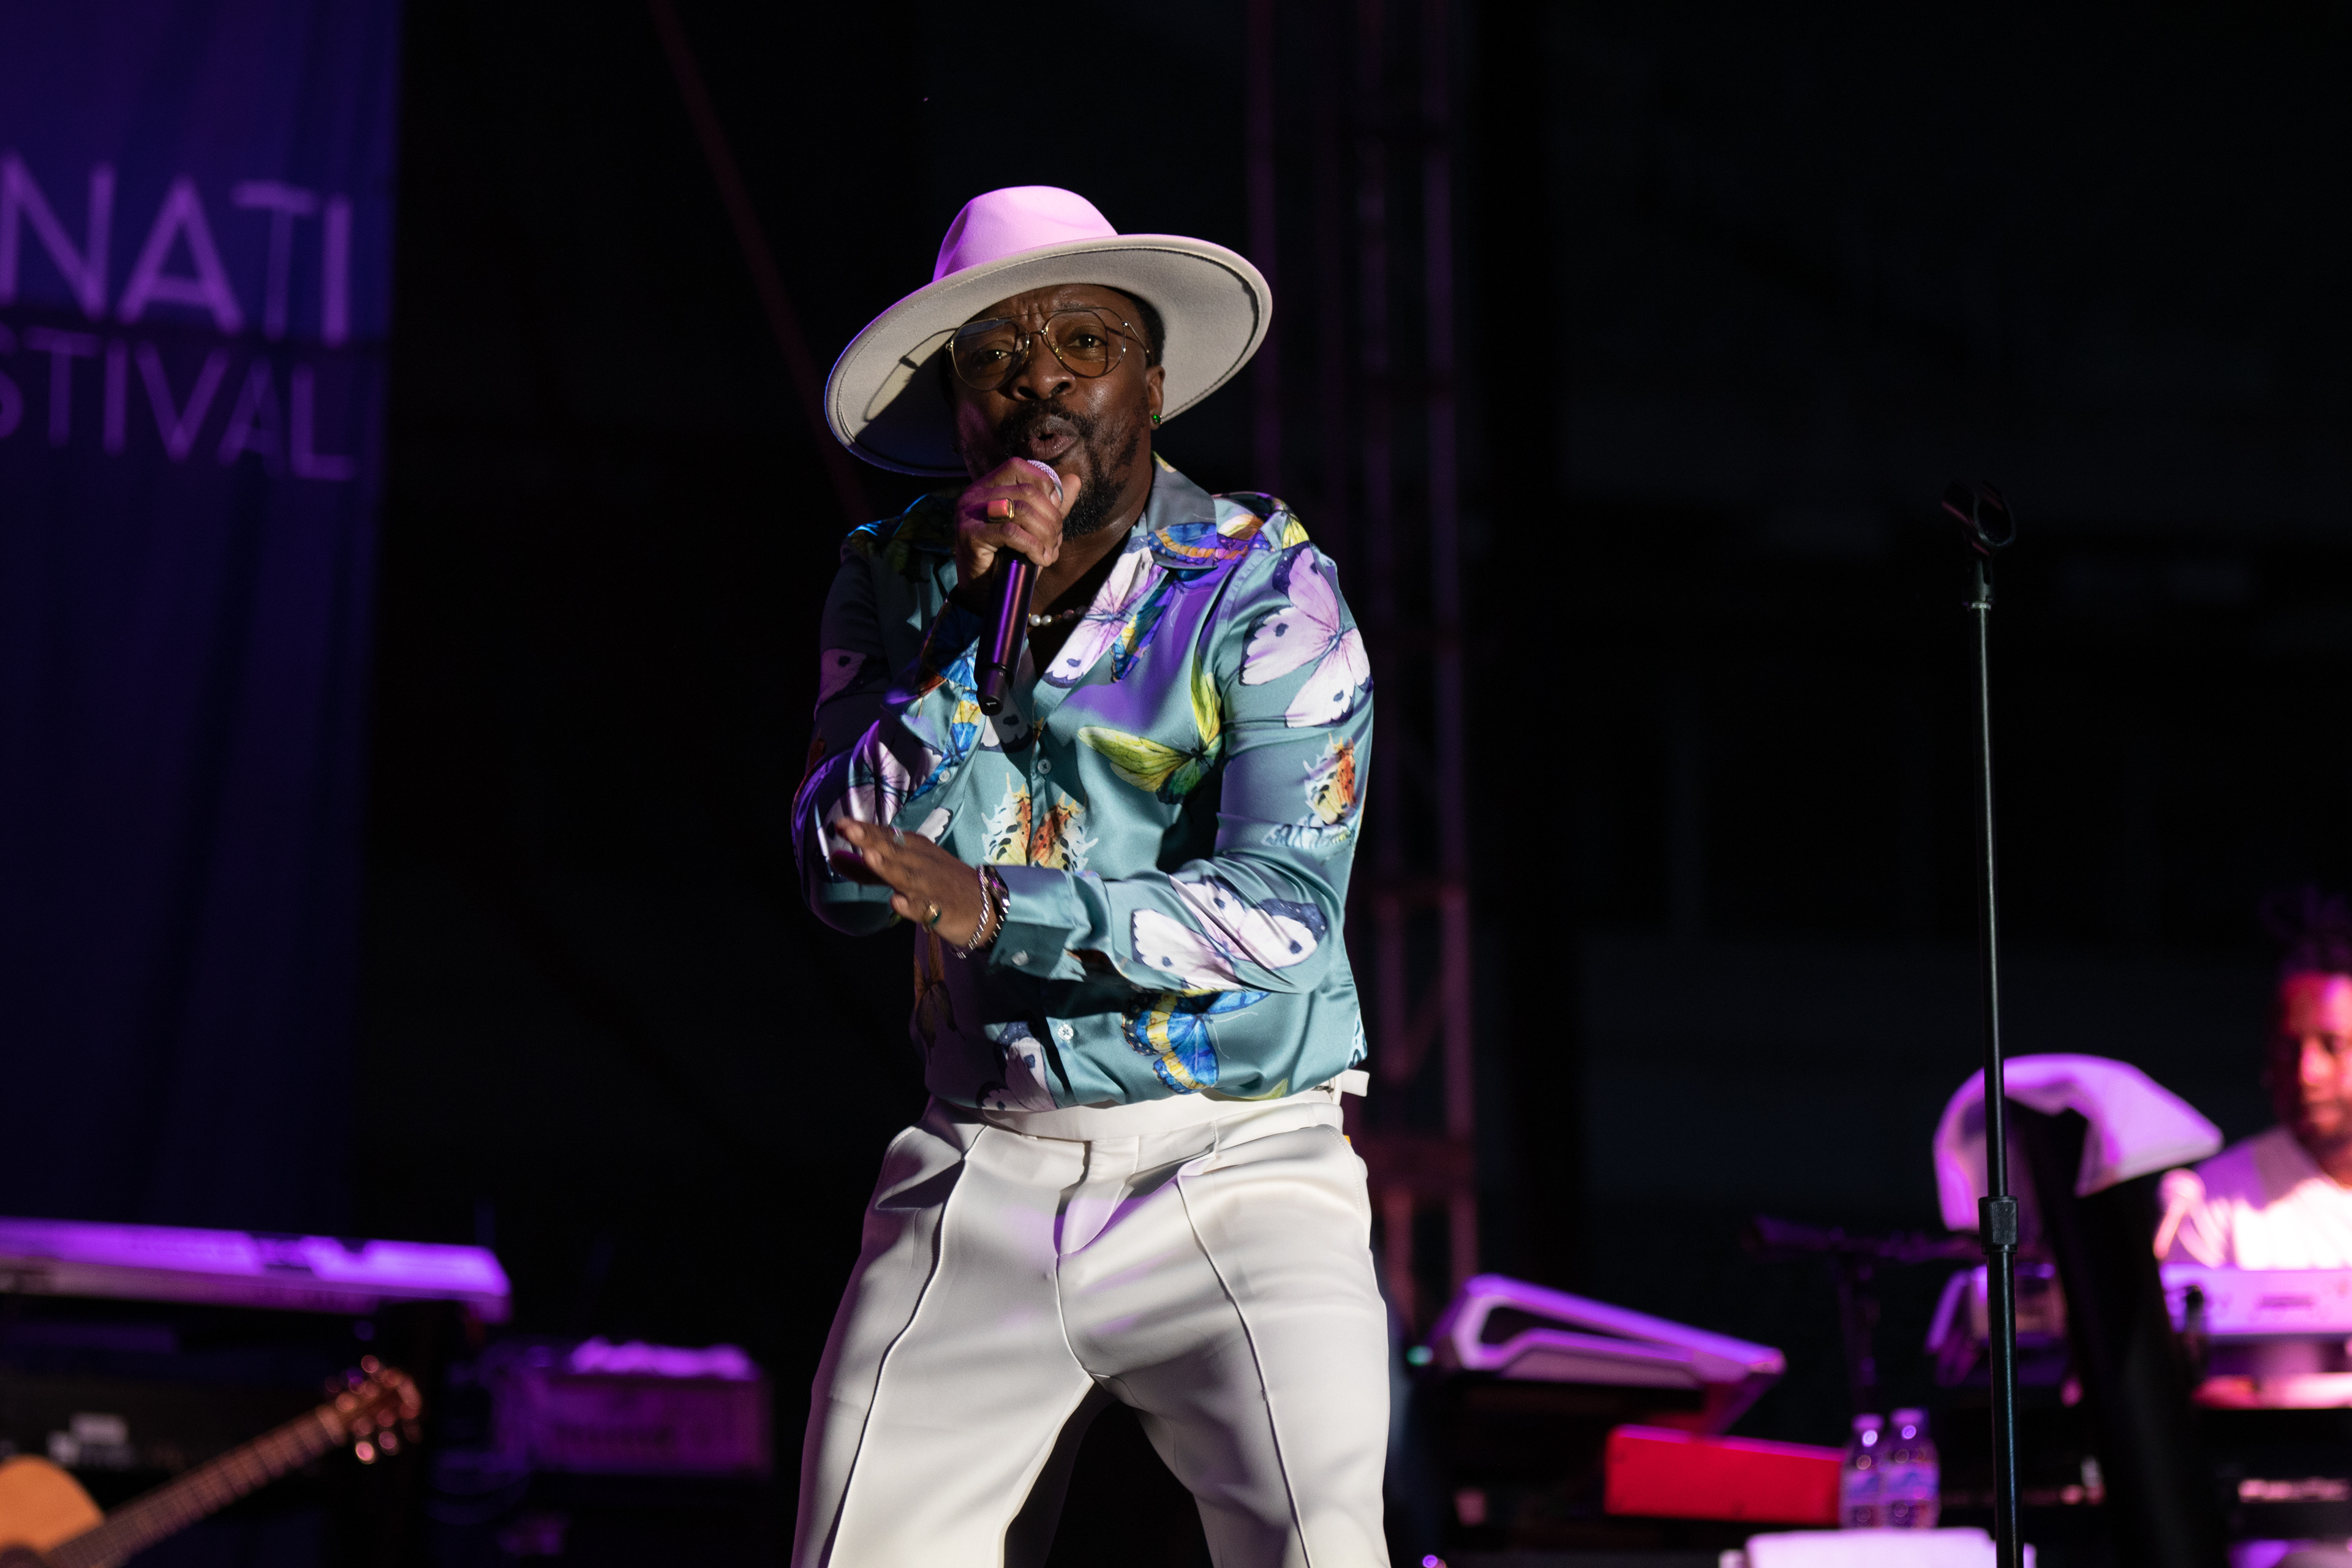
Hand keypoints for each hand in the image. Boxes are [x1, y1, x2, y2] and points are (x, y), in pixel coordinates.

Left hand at [833, 820, 987, 945]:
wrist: (988, 906)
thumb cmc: (939, 884)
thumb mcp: (903, 871)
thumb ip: (868, 868)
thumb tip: (834, 856)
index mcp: (915, 850)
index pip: (887, 837)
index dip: (864, 830)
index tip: (841, 823)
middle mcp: (922, 864)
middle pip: (895, 850)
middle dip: (871, 839)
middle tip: (848, 828)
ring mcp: (932, 888)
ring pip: (908, 877)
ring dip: (889, 867)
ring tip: (869, 857)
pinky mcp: (942, 911)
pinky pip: (925, 909)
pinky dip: (911, 905)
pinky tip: (897, 902)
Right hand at [953, 458, 1081, 590]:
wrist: (984, 592)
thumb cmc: (1010, 557)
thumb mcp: (1035, 528)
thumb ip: (1052, 504)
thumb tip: (1075, 479)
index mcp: (988, 486)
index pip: (1019, 467)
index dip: (1044, 485)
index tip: (1056, 511)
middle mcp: (974, 495)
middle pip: (1026, 491)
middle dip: (1051, 517)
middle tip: (1056, 540)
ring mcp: (969, 513)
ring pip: (1021, 510)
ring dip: (1045, 533)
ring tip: (1049, 552)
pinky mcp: (970, 535)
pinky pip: (1011, 533)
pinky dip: (1032, 546)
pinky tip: (1039, 559)